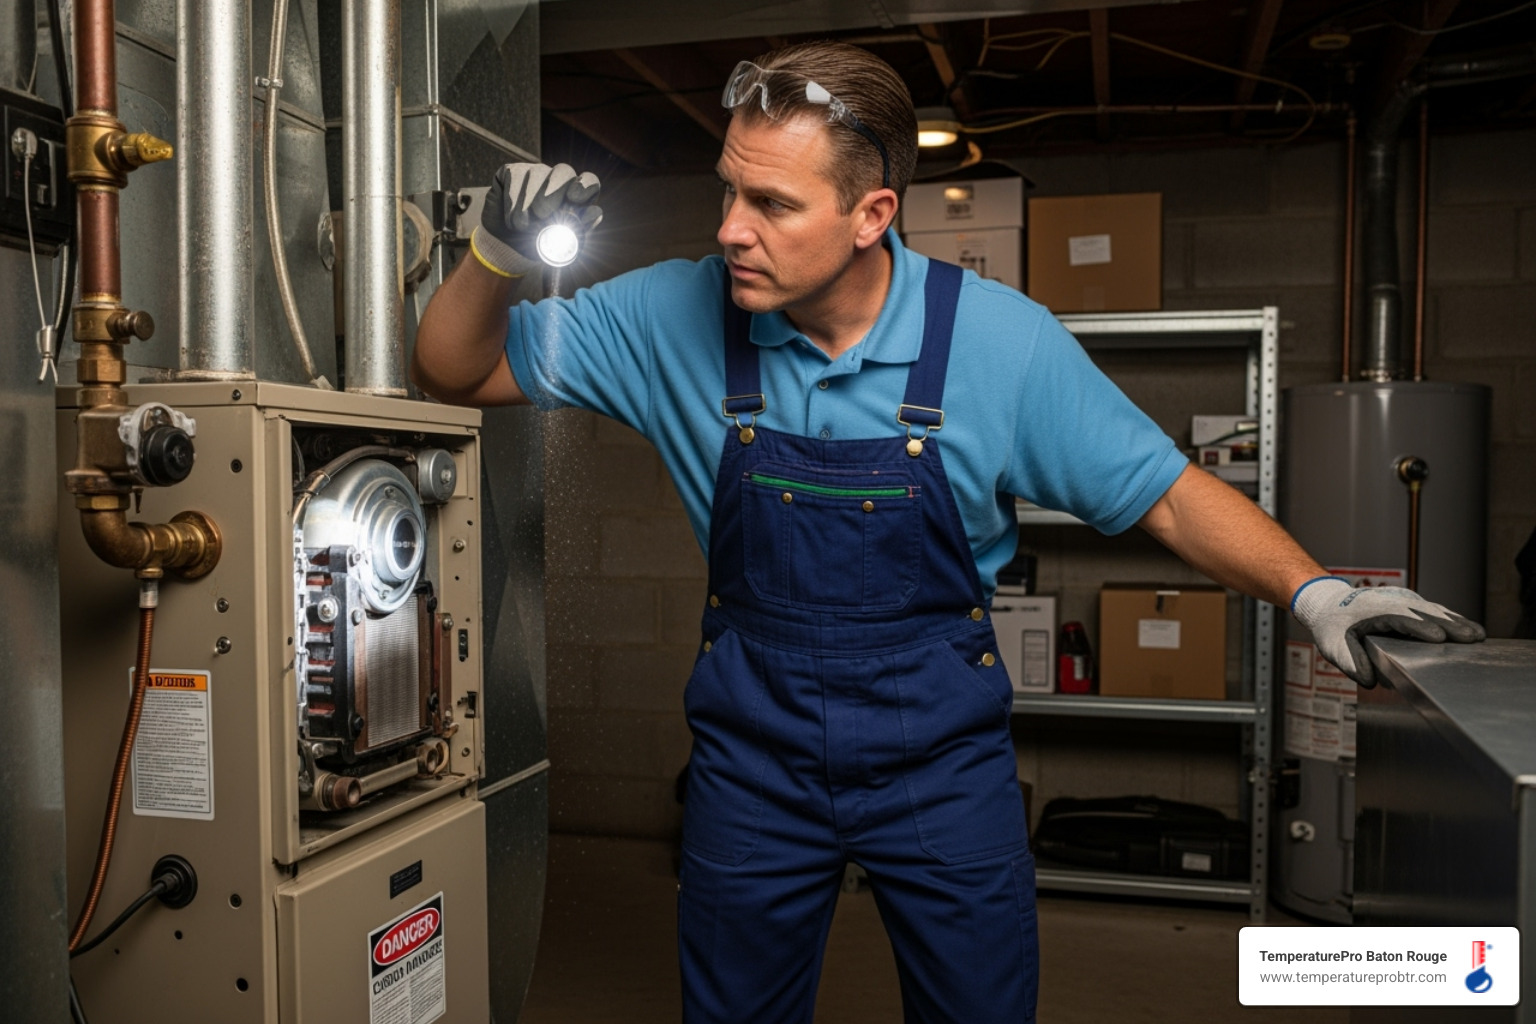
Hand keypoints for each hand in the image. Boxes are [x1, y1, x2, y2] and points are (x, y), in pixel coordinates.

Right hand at [471, 163, 601, 278]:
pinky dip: (512, 202)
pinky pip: (515, 177)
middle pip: (564, 171)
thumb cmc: (535, 246)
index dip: (585, 185)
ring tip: (522, 227)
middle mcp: (558, 181)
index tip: (575, 198)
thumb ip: (578, 231)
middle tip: (542, 215)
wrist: (503, 248)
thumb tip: (595, 212)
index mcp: (576, 198)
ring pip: (538, 173)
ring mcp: (535, 173)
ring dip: (528, 204)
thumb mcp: (558, 246)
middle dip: (554, 192)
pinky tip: (512, 219)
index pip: (589, 182)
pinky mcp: (512, 171)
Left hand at [1292, 577, 1484, 685]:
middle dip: (1448, 625)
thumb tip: (1371, 680)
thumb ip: (1352, 664)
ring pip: (1432, 609)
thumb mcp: (1334, 647)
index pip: (1399, 618)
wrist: (1327, 604)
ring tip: (1478, 636)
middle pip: (1423, 612)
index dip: (1420, 628)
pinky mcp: (1409, 603)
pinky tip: (1468, 629)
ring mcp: (1401, 599)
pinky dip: (1451, 618)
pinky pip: (1433, 610)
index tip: (1439, 638)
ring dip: (1455, 621)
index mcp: (1371, 611)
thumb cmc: (1331, 627)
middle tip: (1472, 639)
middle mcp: (1390, 601)